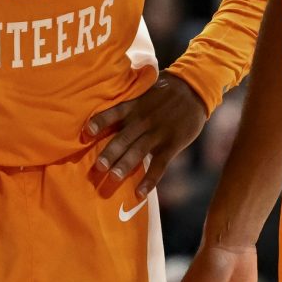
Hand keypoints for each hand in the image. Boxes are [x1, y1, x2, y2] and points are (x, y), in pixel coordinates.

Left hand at [88, 71, 209, 196]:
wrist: (195, 89)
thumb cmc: (166, 89)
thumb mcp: (145, 89)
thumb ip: (129, 99)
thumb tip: (108, 102)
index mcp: (135, 105)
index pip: (113, 113)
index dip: (99, 122)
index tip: (86, 133)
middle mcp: (143, 120)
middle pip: (123, 138)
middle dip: (109, 152)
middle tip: (97, 167)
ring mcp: (158, 133)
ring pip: (138, 152)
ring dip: (125, 165)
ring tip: (113, 177)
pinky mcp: (172, 144)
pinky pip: (159, 165)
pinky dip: (149, 180)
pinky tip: (139, 193)